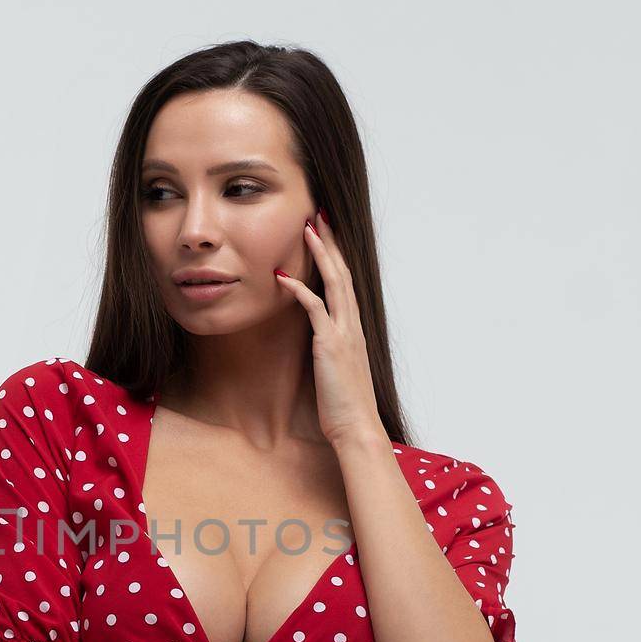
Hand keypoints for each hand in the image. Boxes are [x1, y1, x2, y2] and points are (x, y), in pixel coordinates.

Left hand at [275, 209, 387, 447]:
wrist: (357, 427)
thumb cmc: (346, 404)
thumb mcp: (338, 369)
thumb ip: (331, 348)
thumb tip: (319, 337)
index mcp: (354, 329)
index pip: (346, 282)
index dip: (336, 256)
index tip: (326, 233)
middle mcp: (352, 325)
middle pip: (343, 273)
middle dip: (331, 242)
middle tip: (318, 215)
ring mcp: (344, 333)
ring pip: (335, 283)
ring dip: (320, 254)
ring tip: (308, 229)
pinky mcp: (330, 346)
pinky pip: (315, 310)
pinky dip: (300, 292)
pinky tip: (283, 278)